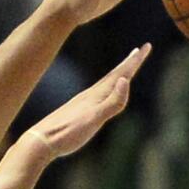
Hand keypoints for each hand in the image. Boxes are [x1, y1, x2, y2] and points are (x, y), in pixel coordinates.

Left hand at [24, 44, 150, 158]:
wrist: (41, 142)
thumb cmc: (68, 133)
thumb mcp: (94, 119)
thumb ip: (112, 103)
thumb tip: (125, 80)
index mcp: (96, 95)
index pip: (120, 74)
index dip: (134, 62)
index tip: (147, 46)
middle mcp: (90, 95)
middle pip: (113, 75)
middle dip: (129, 64)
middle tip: (141, 50)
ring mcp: (82, 103)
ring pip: (105, 84)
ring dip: (117, 75)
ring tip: (124, 70)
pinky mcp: (76, 113)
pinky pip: (97, 95)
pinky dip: (105, 90)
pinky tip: (101, 94)